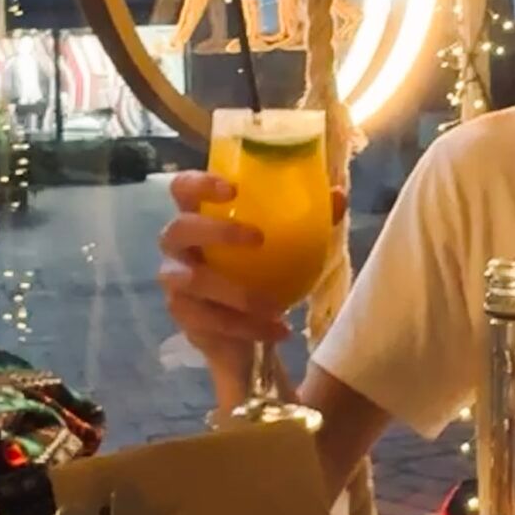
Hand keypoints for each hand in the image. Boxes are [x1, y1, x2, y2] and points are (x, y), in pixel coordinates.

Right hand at [156, 172, 345, 379]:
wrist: (251, 331)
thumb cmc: (263, 272)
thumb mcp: (289, 245)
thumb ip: (310, 218)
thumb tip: (338, 195)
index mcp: (200, 218)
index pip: (183, 189)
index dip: (200, 183)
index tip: (233, 188)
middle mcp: (180, 247)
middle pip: (178, 229)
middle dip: (217, 230)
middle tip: (259, 238)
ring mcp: (176, 284)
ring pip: (194, 280)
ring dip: (238, 292)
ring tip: (277, 306)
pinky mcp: (184, 318)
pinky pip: (211, 321)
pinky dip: (248, 327)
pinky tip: (278, 330)